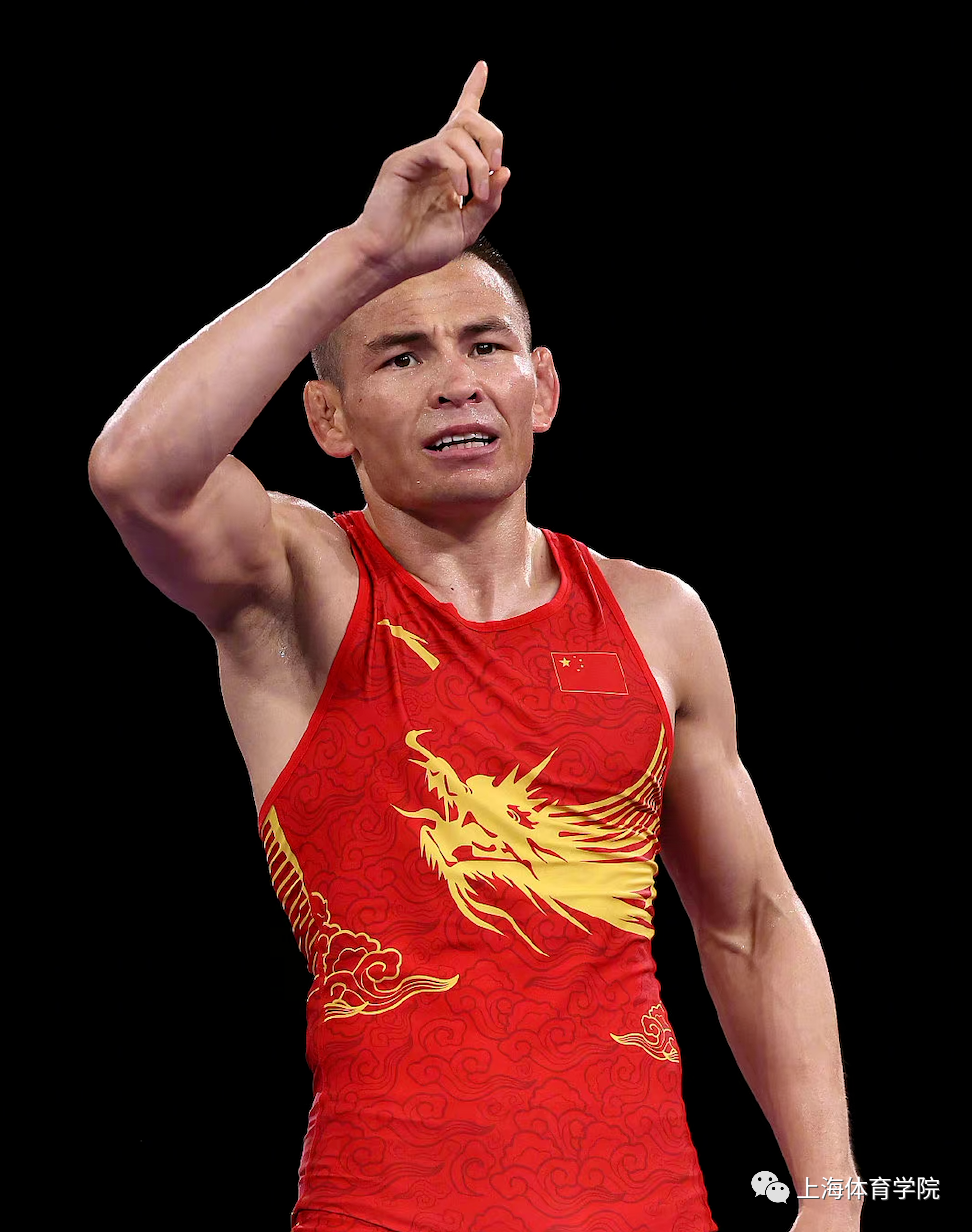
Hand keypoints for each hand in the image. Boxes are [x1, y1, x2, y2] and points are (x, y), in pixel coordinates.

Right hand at [349, 61, 509, 282]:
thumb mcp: (466, 229)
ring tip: (476, 195)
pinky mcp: (404, 161)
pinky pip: (441, 149)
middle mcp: (434, 157)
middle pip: (469, 119)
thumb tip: (505, 170)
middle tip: (496, 168)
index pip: (462, 123)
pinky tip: (459, 194)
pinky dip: (459, 169)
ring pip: (458, 132)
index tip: (482, 67)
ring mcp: (419, 157)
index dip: (472, 92)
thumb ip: (488, 202)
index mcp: (448, 169)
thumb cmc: (420, 249)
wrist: (388, 261)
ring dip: (478, 163)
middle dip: (492, 136)